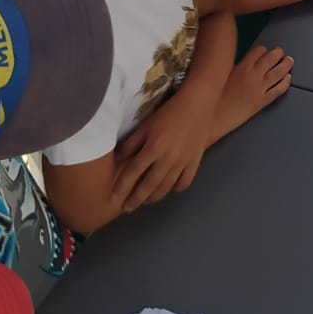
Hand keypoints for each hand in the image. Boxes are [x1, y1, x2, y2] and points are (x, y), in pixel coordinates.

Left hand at [112, 88, 211, 211]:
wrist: (198, 105)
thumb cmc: (168, 113)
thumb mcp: (146, 125)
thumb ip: (131, 143)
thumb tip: (117, 160)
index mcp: (154, 147)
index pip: (134, 172)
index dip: (122, 186)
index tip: (114, 198)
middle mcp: (168, 159)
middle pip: (149, 184)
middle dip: (136, 198)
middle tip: (127, 208)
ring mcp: (183, 162)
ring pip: (166, 187)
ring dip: (154, 197)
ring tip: (145, 201)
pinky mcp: (195, 162)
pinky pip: (184, 182)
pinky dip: (175, 189)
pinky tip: (168, 189)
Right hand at [218, 42, 292, 132]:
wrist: (215, 116)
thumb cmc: (213, 97)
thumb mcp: (222, 75)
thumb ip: (234, 67)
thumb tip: (241, 63)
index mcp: (242, 66)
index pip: (259, 51)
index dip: (263, 50)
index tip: (264, 51)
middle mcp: (254, 75)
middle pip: (271, 58)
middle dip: (278, 53)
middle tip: (280, 52)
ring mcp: (260, 88)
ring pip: (279, 71)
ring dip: (286, 64)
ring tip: (289, 61)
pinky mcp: (263, 101)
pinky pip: (279, 89)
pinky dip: (285, 82)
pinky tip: (288, 78)